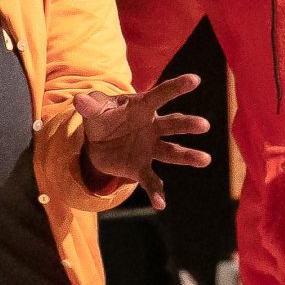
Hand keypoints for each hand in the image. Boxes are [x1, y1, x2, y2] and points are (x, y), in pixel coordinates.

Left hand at [74, 74, 212, 209]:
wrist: (99, 142)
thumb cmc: (102, 117)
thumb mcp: (94, 109)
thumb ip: (90, 106)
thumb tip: (79, 100)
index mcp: (142, 107)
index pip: (160, 95)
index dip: (176, 87)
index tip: (195, 79)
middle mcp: (152, 127)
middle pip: (173, 125)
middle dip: (187, 125)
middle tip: (203, 125)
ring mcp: (150, 149)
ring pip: (172, 152)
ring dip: (188, 156)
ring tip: (205, 160)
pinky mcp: (141, 168)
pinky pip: (151, 180)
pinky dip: (156, 193)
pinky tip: (161, 204)